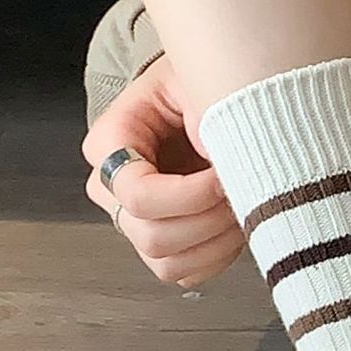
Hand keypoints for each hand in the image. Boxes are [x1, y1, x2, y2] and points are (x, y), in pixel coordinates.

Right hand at [82, 57, 244, 287]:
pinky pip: (185, 273)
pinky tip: (235, 224)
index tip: (221, 176)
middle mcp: (111, 189)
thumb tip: (218, 161)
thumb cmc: (191, 85)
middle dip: (207, 219)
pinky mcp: (160, 245)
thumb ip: (204, 113)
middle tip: (239, 190)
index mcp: (109, 144)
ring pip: (166, 263)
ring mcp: (133, 222)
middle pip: (151, 235)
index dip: (188, 195)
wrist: (197, 98)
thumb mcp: (195, 77)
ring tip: (242, 205)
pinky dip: (218, 256)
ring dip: (216, 242)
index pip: (136, 194)